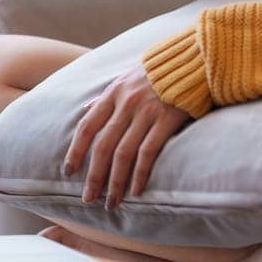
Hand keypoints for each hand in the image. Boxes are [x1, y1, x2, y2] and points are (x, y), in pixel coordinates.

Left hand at [62, 62, 190, 206]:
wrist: (193, 58)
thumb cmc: (157, 72)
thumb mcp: (126, 78)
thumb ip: (106, 97)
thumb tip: (85, 110)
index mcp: (114, 93)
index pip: (87, 126)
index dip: (76, 151)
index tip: (68, 172)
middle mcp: (126, 103)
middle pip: (103, 146)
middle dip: (94, 176)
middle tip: (88, 199)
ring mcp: (147, 112)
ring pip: (123, 153)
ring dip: (115, 182)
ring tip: (111, 202)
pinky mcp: (167, 119)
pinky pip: (148, 152)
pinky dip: (139, 174)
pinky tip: (135, 191)